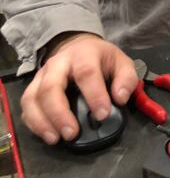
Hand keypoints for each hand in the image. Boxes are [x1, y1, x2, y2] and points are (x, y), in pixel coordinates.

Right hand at [19, 32, 138, 144]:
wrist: (79, 47)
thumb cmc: (101, 59)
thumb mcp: (121, 62)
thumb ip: (126, 79)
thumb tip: (120, 98)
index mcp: (83, 54)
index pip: (86, 73)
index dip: (94, 95)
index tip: (102, 115)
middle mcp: (58, 64)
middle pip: (51, 87)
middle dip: (59, 113)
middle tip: (72, 133)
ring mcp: (41, 75)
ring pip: (32, 98)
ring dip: (42, 121)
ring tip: (56, 139)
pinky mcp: (32, 88)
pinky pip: (27, 107)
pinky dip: (34, 123)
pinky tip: (47, 135)